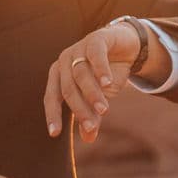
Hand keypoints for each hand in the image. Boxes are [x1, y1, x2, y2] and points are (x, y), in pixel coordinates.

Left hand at [44, 19, 147, 141]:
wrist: (126, 47)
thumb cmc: (106, 74)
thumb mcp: (99, 97)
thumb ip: (92, 115)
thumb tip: (88, 139)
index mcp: (59, 75)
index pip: (51, 98)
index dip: (52, 115)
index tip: (54, 134)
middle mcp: (64, 61)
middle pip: (68, 89)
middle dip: (79, 109)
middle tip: (90, 126)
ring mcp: (78, 48)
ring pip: (81, 74)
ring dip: (92, 94)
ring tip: (103, 110)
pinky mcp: (96, 38)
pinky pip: (95, 55)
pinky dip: (101, 70)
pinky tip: (107, 84)